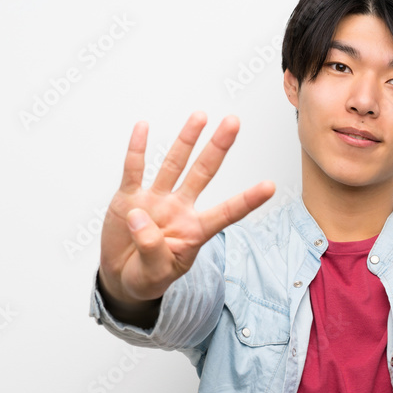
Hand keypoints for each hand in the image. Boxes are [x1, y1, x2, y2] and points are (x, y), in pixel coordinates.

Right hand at [99, 112, 274, 304]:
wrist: (122, 275)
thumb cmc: (147, 275)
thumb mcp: (155, 273)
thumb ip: (152, 249)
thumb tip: (139, 217)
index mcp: (195, 231)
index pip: (226, 213)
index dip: (247, 200)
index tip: (270, 186)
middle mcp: (179, 209)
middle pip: (203, 173)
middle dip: (218, 147)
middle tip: (233, 122)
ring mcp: (155, 200)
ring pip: (174, 164)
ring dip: (186, 139)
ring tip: (200, 116)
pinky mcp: (129, 197)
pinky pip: (134, 169)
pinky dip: (138, 148)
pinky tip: (143, 127)